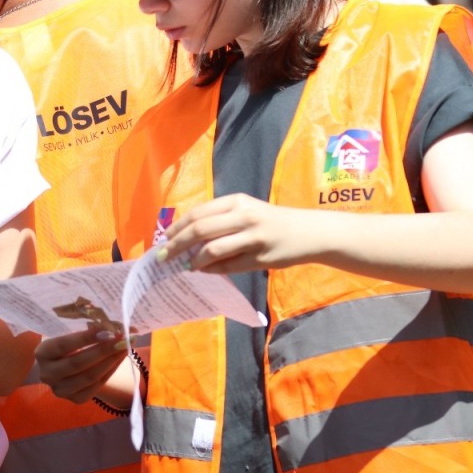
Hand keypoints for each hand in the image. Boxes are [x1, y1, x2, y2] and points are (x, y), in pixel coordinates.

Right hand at [35, 324, 127, 402]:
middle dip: (103, 350)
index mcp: (42, 353)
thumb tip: (109, 324)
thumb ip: (81, 330)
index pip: (63, 345)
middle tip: (122, 338)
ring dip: (111, 360)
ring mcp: (60, 389)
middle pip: (78, 363)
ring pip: (89, 376)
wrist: (61, 367)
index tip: (106, 329)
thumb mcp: (65, 335)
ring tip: (126, 346)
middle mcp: (47, 374)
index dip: (85, 338)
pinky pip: (97, 385)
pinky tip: (120, 358)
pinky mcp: (75, 399)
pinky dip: (111, 370)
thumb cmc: (65, 345)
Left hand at [158, 194, 314, 273]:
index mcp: (237, 201)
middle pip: (200, 230)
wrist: (309, 233)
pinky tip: (204, 271)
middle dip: (177, 245)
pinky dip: (212, 270)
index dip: (177, 227)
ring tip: (185, 266)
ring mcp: (254, 237)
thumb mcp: (246, 211)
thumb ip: (220, 219)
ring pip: (213, 250)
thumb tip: (186, 236)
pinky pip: (229, 266)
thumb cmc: (271, 221)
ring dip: (194, 260)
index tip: (163, 239)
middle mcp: (244, 216)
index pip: (198, 213)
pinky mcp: (261, 258)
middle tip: (163, 257)